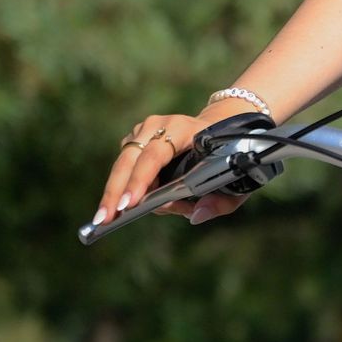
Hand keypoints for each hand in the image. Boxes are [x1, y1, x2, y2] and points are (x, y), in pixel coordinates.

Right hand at [91, 100, 259, 227]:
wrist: (223, 122)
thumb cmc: (228, 155)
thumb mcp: (236, 178)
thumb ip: (222, 201)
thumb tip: (196, 216)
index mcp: (184, 129)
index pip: (156, 155)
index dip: (142, 180)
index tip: (131, 204)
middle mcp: (159, 125)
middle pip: (129, 159)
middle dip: (116, 191)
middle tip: (105, 218)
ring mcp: (144, 130)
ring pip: (123, 163)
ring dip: (117, 191)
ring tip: (108, 218)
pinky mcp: (136, 138)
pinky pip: (126, 165)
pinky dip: (125, 186)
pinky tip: (125, 205)